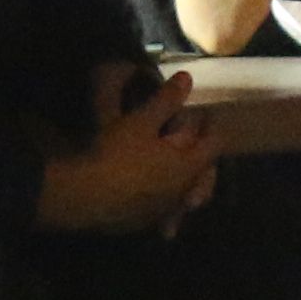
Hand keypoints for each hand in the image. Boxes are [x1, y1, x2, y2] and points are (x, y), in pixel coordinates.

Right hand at [36, 74, 215, 235]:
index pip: (214, 142)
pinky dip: (167, 199)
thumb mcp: (140, 121)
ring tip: (176, 169)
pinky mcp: (148, 221)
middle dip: (202, 154)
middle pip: (206, 171)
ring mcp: (167, 209)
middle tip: (192, 139)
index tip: (205, 112)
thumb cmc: (117, 154)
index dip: (212, 124)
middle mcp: (184, 190)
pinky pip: (167, 210)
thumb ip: (166, 101)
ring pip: (188, 193)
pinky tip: (154, 195)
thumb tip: (187, 78)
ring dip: (186, 179)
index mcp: (188, 164)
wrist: (86, 198)